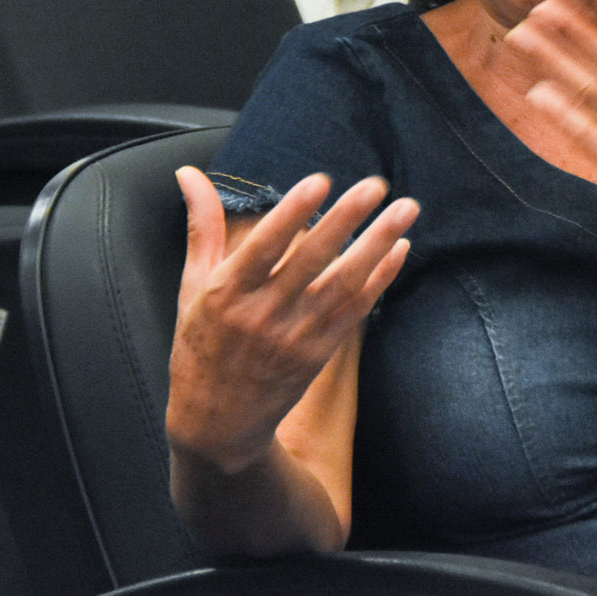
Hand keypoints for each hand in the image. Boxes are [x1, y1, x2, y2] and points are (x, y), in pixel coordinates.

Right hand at [166, 167, 416, 472]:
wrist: (217, 424)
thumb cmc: (201, 344)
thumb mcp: (191, 286)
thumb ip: (202, 226)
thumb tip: (189, 172)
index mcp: (226, 294)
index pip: (263, 248)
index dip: (291, 214)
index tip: (321, 180)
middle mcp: (262, 315)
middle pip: (311, 262)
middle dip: (347, 220)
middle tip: (377, 185)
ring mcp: (294, 337)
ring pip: (343, 284)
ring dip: (378, 244)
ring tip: (407, 209)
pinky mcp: (318, 354)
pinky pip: (356, 311)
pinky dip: (381, 279)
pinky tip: (400, 248)